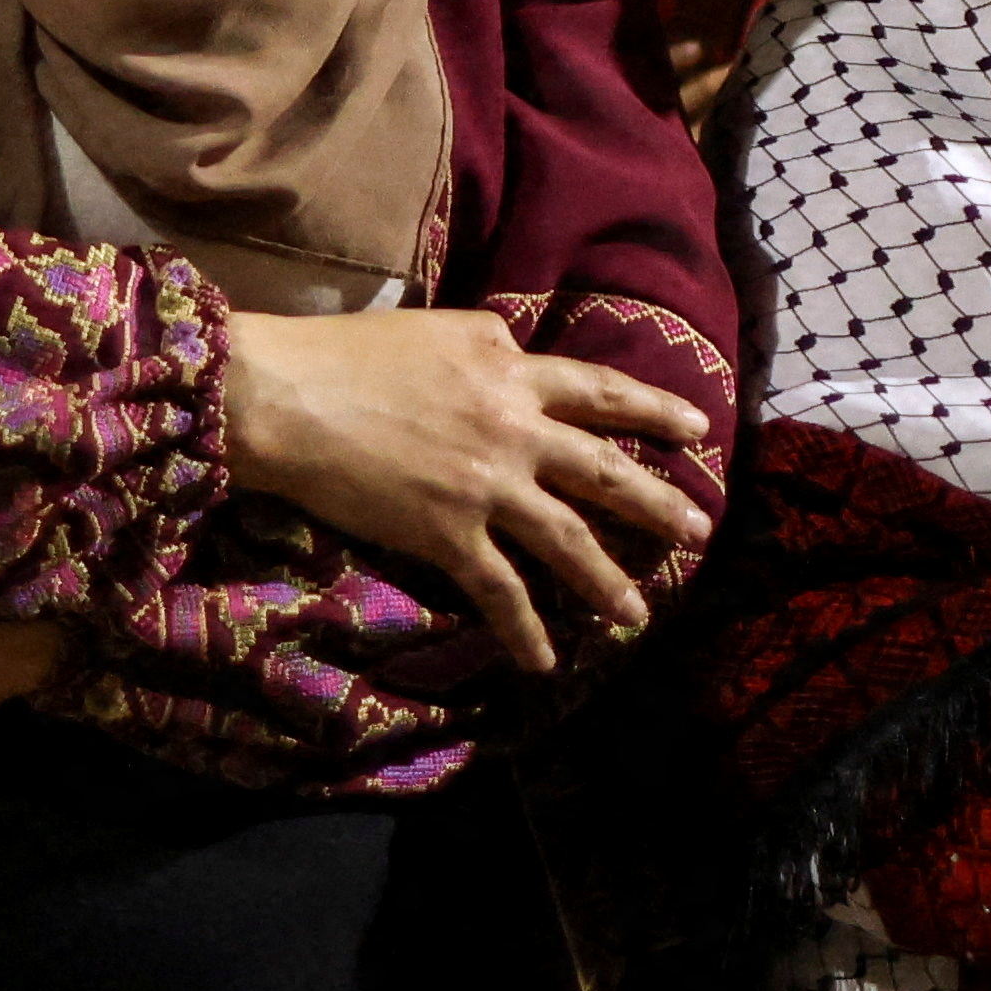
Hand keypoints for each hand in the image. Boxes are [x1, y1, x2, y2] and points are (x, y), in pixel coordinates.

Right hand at [215, 306, 712, 669]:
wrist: (291, 398)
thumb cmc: (349, 355)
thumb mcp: (437, 329)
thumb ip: (489, 344)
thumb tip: (518, 349)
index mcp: (510, 369)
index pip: (599, 391)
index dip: (653, 408)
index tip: (696, 427)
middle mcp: (514, 427)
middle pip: (604, 468)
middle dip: (657, 502)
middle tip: (699, 529)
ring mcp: (487, 484)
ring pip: (567, 538)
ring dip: (607, 582)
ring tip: (638, 614)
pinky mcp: (449, 533)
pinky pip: (500, 592)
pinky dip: (525, 631)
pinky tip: (545, 661)